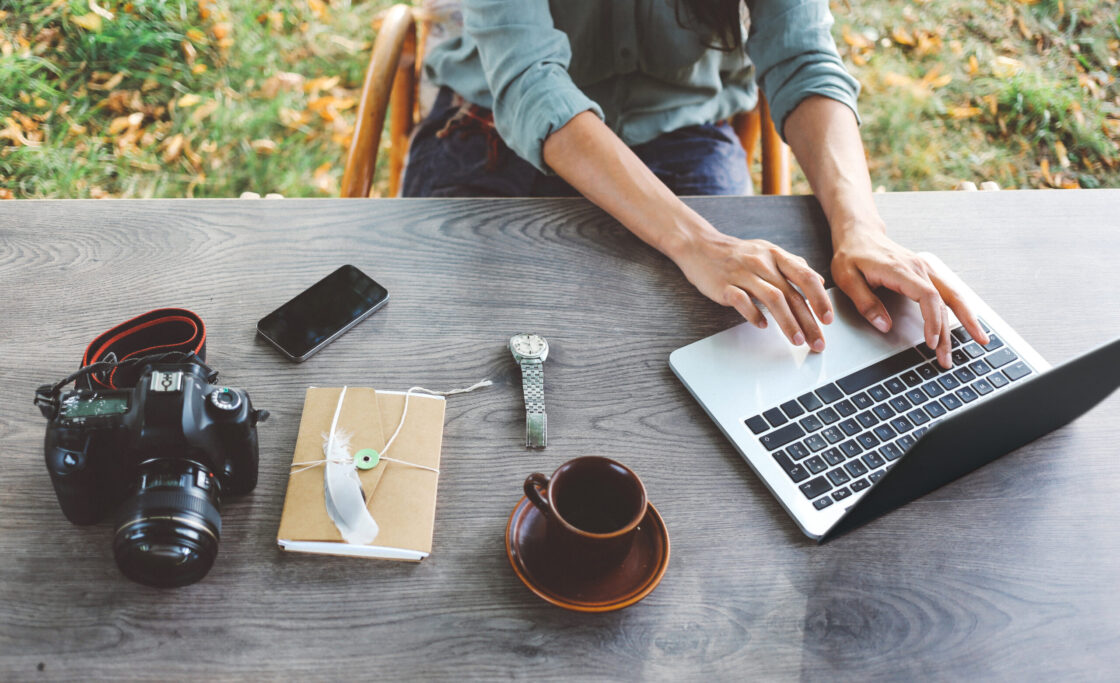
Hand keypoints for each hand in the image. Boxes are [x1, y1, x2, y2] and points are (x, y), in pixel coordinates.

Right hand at [669, 230, 833, 350]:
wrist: (699, 246)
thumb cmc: (737, 253)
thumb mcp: (769, 252)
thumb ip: (794, 265)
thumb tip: (818, 281)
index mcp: (776, 256)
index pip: (806, 277)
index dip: (820, 299)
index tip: (828, 320)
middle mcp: (762, 264)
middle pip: (792, 294)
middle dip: (809, 321)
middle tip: (817, 342)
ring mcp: (743, 274)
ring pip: (772, 299)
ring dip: (787, 322)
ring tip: (797, 340)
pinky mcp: (724, 285)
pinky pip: (742, 301)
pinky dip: (754, 315)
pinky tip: (762, 326)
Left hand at [831, 228, 988, 367]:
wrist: (859, 233)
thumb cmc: (852, 254)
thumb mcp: (847, 279)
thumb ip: (866, 303)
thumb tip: (884, 326)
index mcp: (900, 270)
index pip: (928, 297)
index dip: (933, 321)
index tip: (932, 342)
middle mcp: (919, 268)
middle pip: (945, 300)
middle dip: (952, 331)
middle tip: (948, 358)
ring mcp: (925, 269)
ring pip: (953, 295)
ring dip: (966, 319)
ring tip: (980, 340)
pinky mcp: (926, 272)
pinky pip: (949, 291)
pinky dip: (961, 308)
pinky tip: (969, 322)